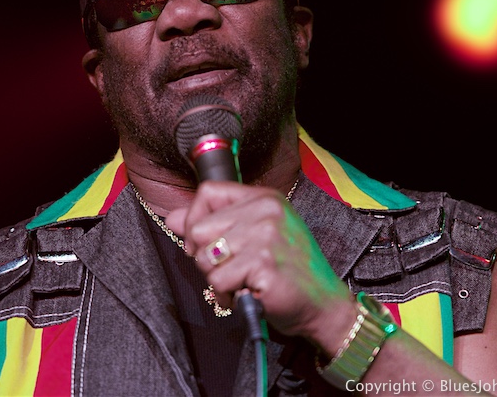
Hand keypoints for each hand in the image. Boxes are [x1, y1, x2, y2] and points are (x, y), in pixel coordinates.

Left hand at [164, 181, 355, 354]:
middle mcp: (265, 211)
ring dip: (216, 279)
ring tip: (241, 282)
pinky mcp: (262, 264)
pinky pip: (218, 281)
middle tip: (231, 269)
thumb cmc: (287, 271)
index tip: (204, 243)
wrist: (323, 305)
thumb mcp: (253, 237)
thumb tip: (173, 218)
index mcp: (263, 197)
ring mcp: (265, 236)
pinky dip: (227, 295)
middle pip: (199, 228)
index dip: (195, 220)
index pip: (208, 192)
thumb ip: (214, 224)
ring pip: (204, 257)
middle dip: (205, 257)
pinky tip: (247, 293)